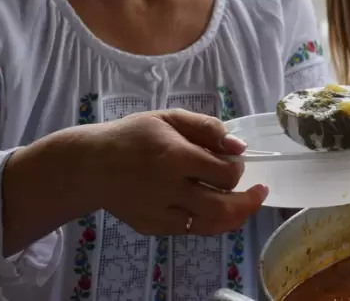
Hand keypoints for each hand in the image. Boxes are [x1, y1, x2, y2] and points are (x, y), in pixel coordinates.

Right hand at [88, 109, 267, 236]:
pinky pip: (191, 230)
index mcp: (175, 157)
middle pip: (222, 206)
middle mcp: (169, 188)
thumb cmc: (134, 136)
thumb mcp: (169, 118)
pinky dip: (211, 222)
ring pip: (210, 224)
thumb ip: (207, 128)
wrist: (91, 165)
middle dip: (248, 200)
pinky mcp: (152, 226)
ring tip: (247, 205)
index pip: (224, 172)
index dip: (238, 168)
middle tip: (259, 191)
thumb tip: (239, 146)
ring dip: (235, 216)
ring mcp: (159, 212)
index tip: (236, 160)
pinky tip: (218, 209)